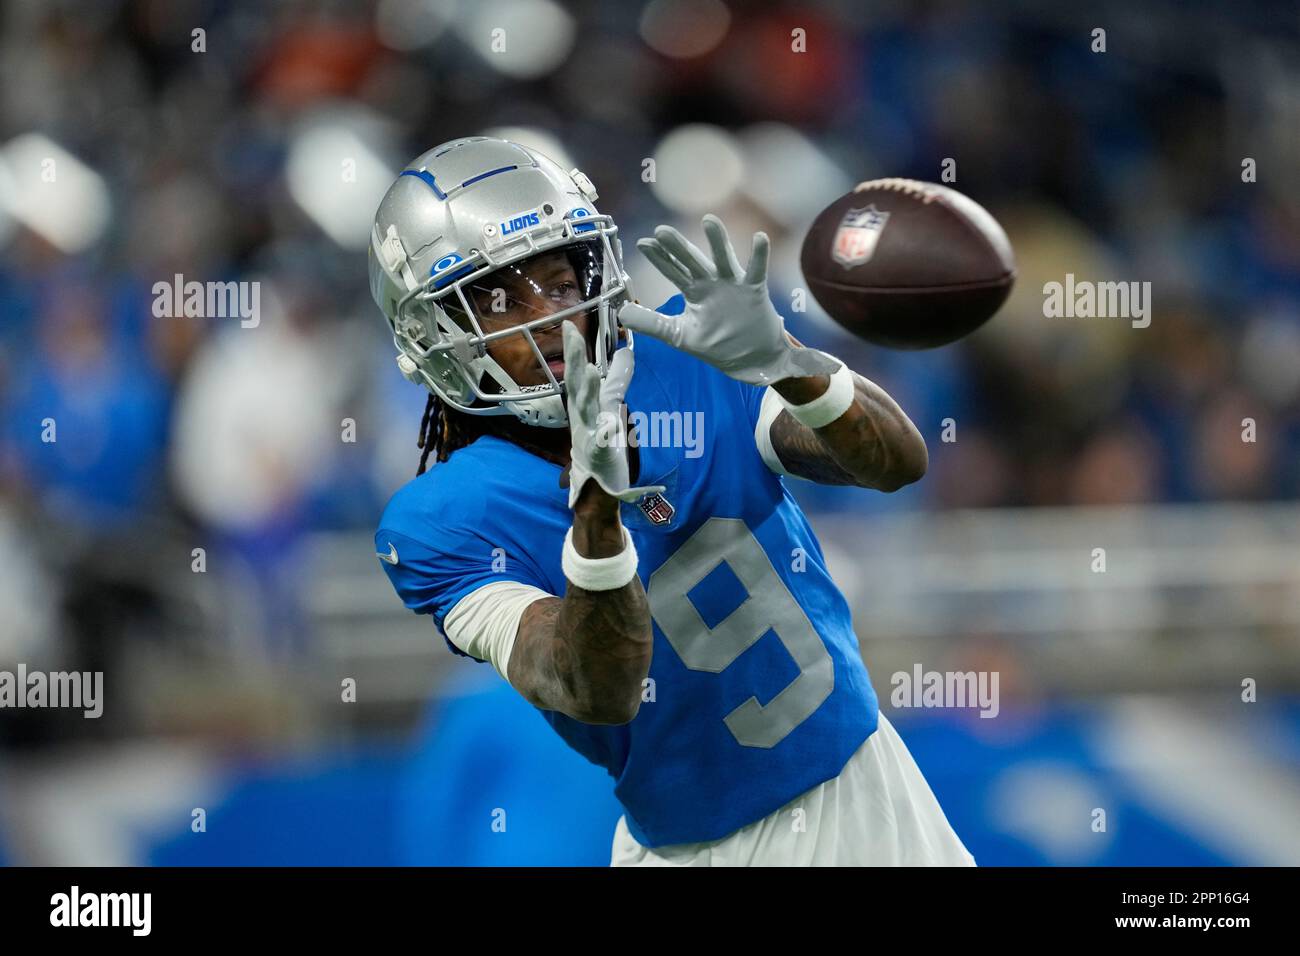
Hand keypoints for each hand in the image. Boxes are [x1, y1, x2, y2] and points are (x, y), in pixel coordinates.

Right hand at [563, 321, 664, 508]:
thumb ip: (617, 381)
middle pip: (575, 385)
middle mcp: (581, 419)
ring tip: (591, 371)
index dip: (573, 351)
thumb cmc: (601, 446)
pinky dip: (605, 434)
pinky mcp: (600, 457)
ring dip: (588, 391)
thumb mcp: (608, 408)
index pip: (576, 373)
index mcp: (582, 407)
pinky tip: (611, 425)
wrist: (596, 490)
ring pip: (587, 411)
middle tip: (572, 335)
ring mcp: (588, 437)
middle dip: (573, 360)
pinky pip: (602, 444)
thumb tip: (625, 352)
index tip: (568, 325)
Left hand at [618, 214, 838, 384]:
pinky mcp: (753, 291)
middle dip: (678, 247)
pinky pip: (756, 271)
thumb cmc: (717, 344)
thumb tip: (621, 315)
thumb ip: (652, 324)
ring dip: (717, 241)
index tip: (643, 243)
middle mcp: (711, 282)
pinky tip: (759, 238)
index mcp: (694, 290)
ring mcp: (733, 284)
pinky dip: (759, 255)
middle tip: (661, 231)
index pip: (672, 270)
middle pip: (692, 261)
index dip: (659, 258)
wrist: (750, 359)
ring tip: (709, 220)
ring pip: (723, 259)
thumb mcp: (678, 335)